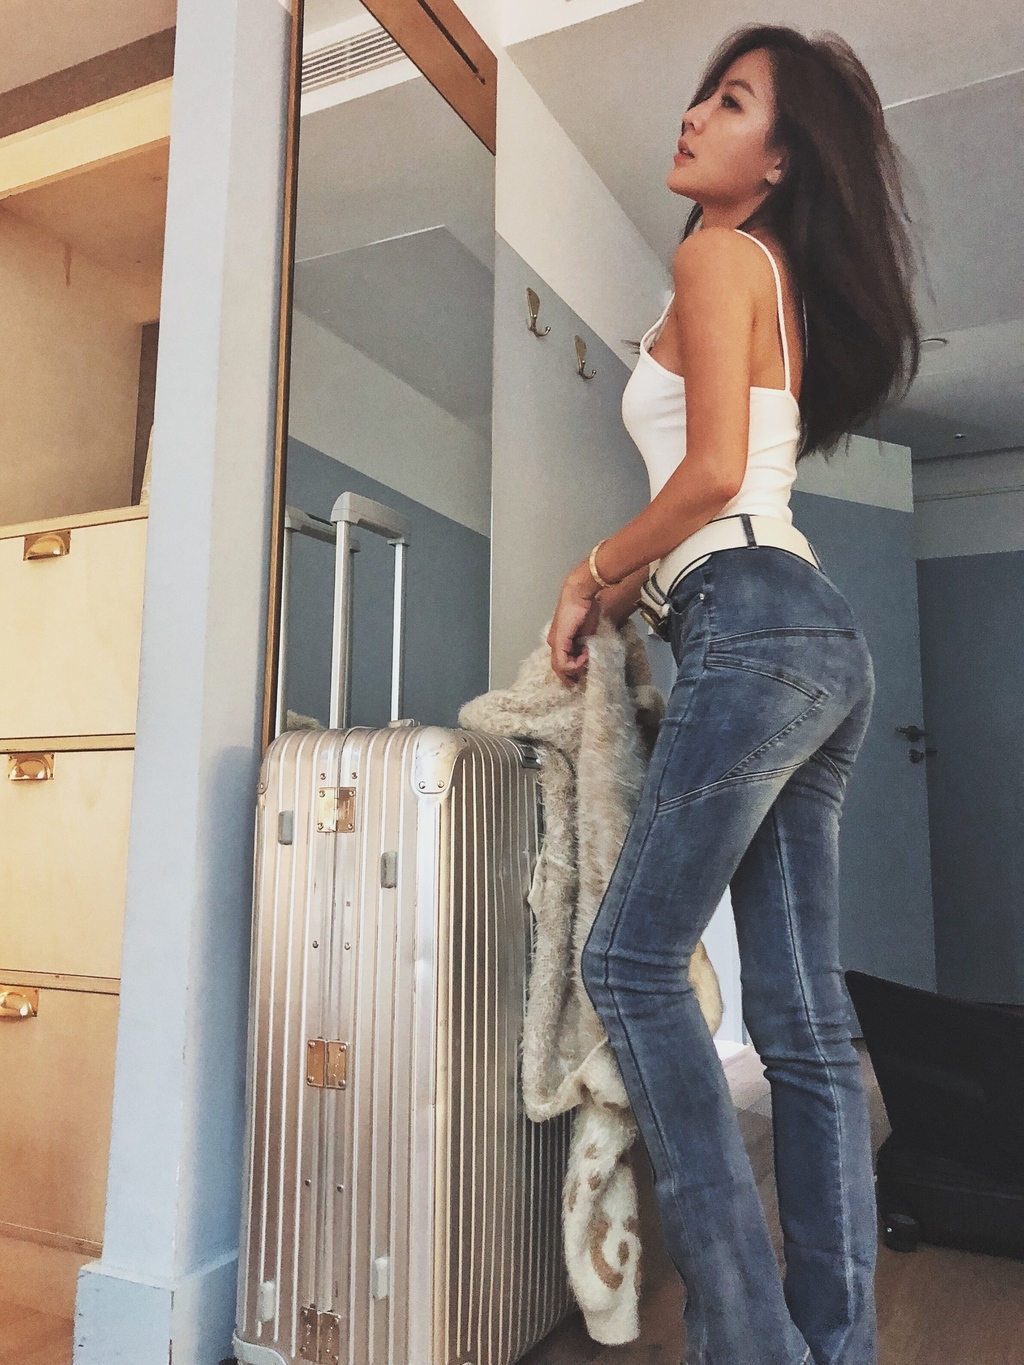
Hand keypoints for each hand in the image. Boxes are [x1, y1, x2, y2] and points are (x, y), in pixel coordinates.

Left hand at [547, 563, 600, 684]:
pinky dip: (574, 665)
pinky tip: (584, 657)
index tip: (587, 670)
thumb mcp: (588, 632)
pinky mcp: (558, 642)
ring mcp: (554, 643)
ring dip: (576, 669)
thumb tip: (589, 657)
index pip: (563, 664)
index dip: (574, 672)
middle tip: (586, 675)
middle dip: (573, 676)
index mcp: (560, 641)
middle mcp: (554, 644)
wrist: (580, 594)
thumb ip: (586, 645)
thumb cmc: (586, 608)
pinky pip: (562, 663)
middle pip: (559, 670)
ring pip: (560, 669)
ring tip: (588, 660)